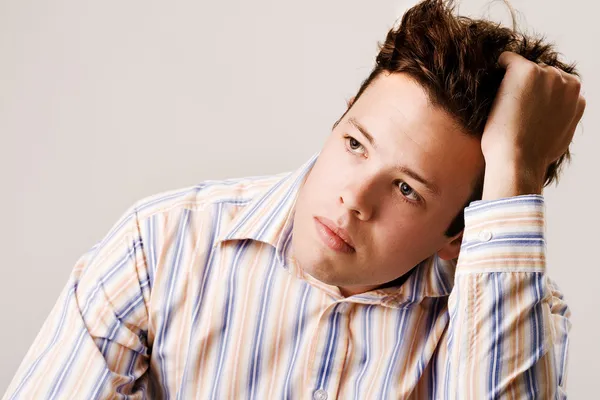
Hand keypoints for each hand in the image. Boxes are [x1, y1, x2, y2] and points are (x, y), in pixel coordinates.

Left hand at [480, 51, 585, 198]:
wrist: (518, 159)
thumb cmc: (533, 156)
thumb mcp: (561, 136)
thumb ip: (564, 117)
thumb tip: (559, 113)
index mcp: (578, 97)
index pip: (556, 85)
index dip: (537, 97)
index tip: (526, 111)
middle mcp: (566, 82)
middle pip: (540, 74)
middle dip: (527, 88)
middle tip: (513, 110)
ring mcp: (546, 74)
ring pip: (524, 68)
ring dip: (513, 82)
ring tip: (505, 107)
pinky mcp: (525, 70)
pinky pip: (507, 59)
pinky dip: (498, 68)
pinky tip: (493, 84)